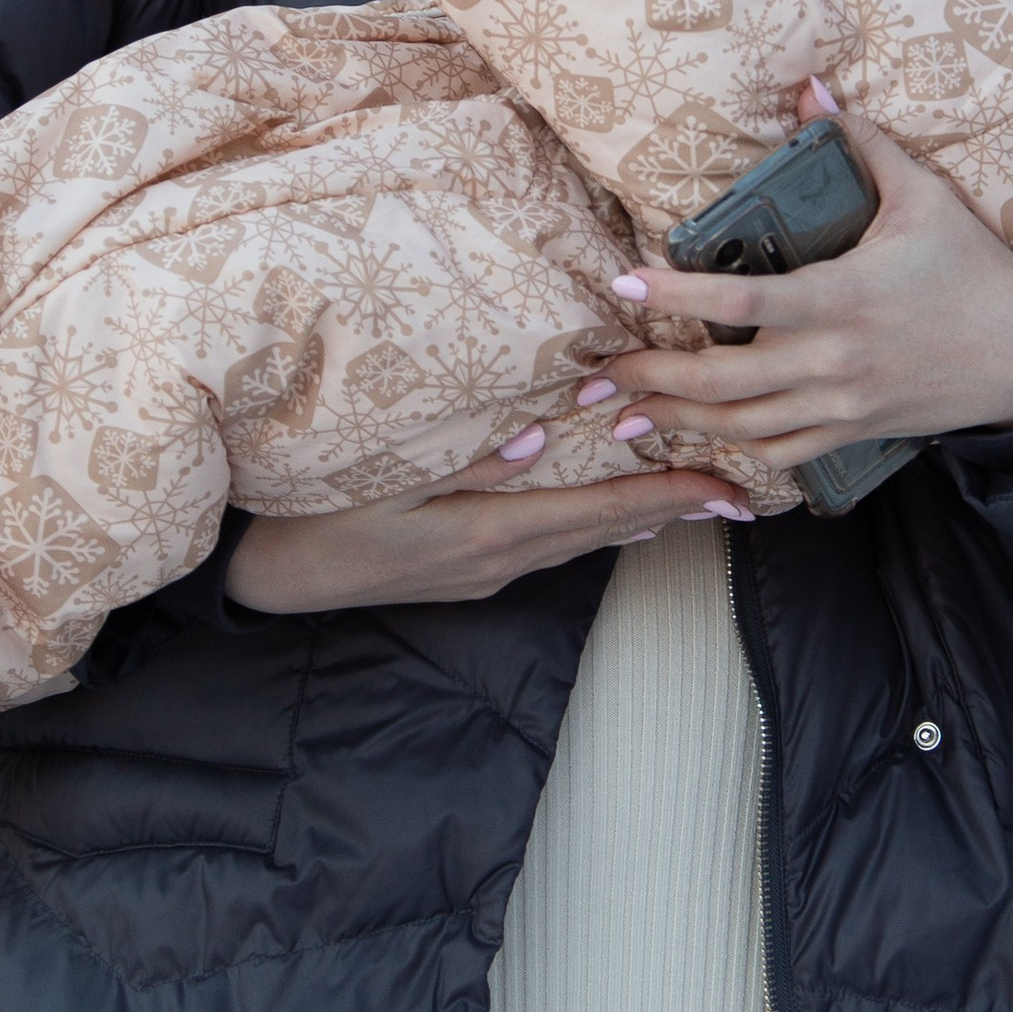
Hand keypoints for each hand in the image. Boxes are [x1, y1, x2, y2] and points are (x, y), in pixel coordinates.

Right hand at [224, 441, 751, 612]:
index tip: (727, 489)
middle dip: (676, 509)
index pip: (599, 508)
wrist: (271, 575)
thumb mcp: (383, 475)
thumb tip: (540, 436)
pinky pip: (554, 547)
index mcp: (487, 530)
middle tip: (741, 494)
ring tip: (696, 501)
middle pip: (606, 530)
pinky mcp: (470, 574)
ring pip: (583, 542)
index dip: (668, 496)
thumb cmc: (318, 511)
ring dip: (641, 519)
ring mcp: (486, 573)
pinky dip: (597, 527)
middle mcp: (499, 559)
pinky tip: (616, 518)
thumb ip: (463, 457)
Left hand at [598, 88, 1012, 468]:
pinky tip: (698, 439)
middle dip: (651, 378)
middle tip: (598, 376)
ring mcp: (842, 405)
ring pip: (741, 425)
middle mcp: (835, 360)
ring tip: (625, 417)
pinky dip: (734, 449)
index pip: (742, 300)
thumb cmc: (971, 268)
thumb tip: (812, 87)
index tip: (627, 281)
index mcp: (844, 297)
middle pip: (722, 380)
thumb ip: (863, 143)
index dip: (677, 294)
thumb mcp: (924, 196)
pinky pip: (780, 452)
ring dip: (677, 422)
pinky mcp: (853, 433)